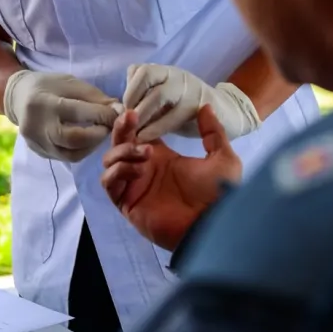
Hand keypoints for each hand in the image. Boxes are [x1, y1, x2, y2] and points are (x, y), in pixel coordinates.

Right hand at [4, 70, 121, 163]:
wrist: (18, 98)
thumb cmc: (48, 86)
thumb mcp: (71, 83)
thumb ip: (95, 97)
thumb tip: (120, 110)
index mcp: (44, 102)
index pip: (77, 112)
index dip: (102, 114)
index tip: (119, 113)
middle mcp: (37, 126)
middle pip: (73, 139)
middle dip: (98, 134)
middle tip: (110, 126)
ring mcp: (37, 143)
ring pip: (71, 154)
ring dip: (92, 145)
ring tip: (100, 132)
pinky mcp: (40, 152)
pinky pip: (66, 157)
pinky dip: (82, 150)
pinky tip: (89, 140)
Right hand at [101, 105, 241, 249]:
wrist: (212, 225)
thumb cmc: (218, 193)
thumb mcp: (223, 157)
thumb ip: (213, 132)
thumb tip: (205, 106)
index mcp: (163, 158)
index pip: (139, 135)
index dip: (134, 121)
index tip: (137, 108)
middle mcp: (144, 170)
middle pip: (120, 144)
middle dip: (122, 129)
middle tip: (131, 117)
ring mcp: (134, 186)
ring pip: (110, 161)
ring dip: (124, 151)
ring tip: (147, 153)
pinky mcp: (127, 203)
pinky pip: (109, 183)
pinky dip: (118, 172)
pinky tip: (138, 170)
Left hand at [123, 63, 260, 142]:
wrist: (227, 114)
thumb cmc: (188, 108)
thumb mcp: (164, 99)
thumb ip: (143, 99)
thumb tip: (117, 108)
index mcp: (165, 72)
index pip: (139, 69)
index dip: (128, 89)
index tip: (124, 110)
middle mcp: (176, 76)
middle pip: (146, 74)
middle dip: (132, 99)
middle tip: (127, 122)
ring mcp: (188, 89)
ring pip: (159, 94)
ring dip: (143, 114)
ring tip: (134, 133)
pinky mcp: (197, 108)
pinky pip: (174, 116)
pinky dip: (157, 127)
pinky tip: (147, 138)